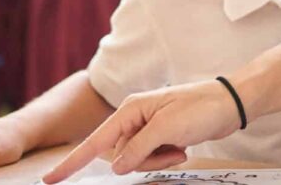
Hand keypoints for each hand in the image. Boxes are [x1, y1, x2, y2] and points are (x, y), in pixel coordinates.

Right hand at [42, 79, 240, 182]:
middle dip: (143, 160)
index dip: (72, 161)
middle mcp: (134, 117)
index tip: (50, 179)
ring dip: (157, 160)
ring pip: (135, 159)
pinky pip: (150, 157)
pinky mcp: (159, 136)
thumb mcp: (167, 128)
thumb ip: (138, 148)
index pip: (96, 140)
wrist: (230, 104)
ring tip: (180, 147)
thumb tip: (115, 167)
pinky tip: (182, 147)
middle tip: (171, 150)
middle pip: (120, 154)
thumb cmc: (201, 107)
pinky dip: (165, 158)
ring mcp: (147, 128)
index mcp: (131, 109)